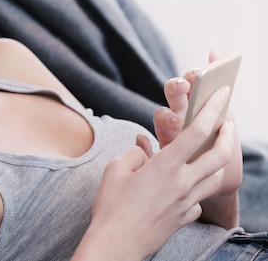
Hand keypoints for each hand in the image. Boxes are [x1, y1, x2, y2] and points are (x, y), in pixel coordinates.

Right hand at [73, 80, 237, 260]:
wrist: (116, 244)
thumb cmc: (112, 206)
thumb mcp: (115, 170)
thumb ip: (134, 153)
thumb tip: (143, 149)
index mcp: (165, 166)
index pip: (196, 132)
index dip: (212, 110)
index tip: (222, 95)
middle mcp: (182, 184)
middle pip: (219, 156)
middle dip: (228, 136)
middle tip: (229, 124)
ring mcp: (186, 203)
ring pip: (214, 177)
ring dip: (218, 161)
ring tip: (213, 151)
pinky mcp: (185, 217)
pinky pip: (198, 198)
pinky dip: (196, 187)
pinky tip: (184, 184)